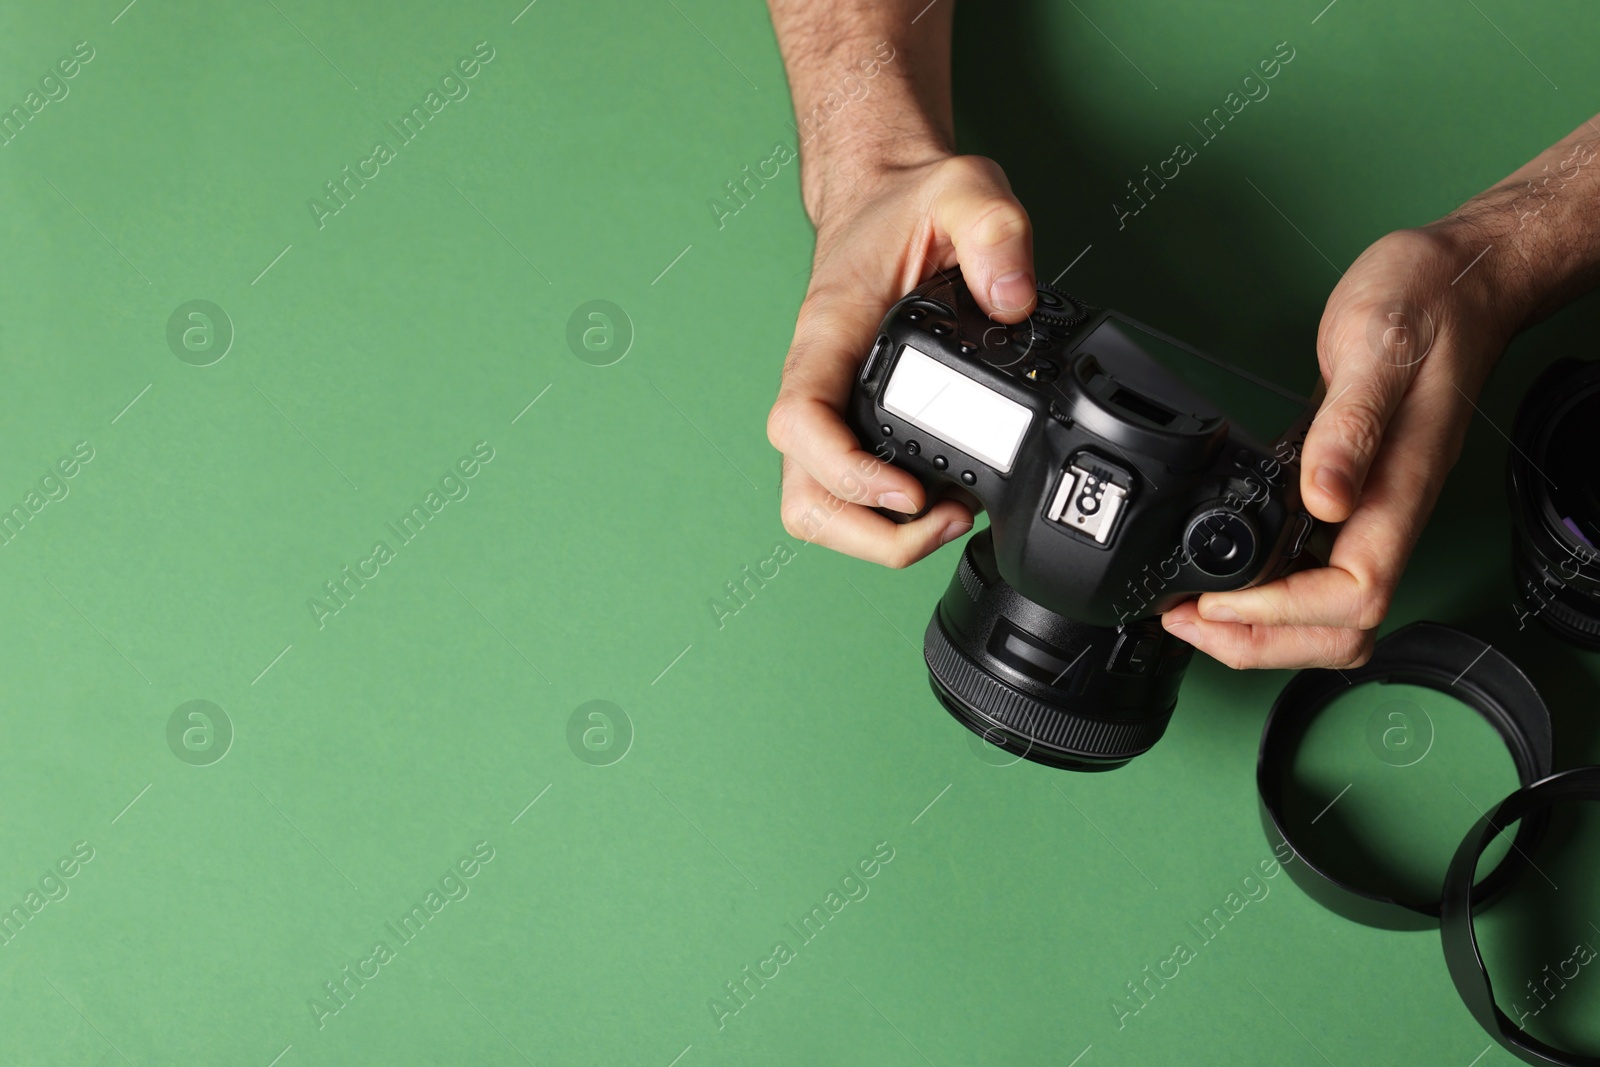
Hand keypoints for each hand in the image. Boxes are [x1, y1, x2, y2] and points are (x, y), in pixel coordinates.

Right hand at [767, 153, 1040, 565]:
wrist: (884, 199)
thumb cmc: (906, 203)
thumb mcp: (964, 187)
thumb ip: (995, 231)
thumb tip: (1013, 300)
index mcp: (828, 334)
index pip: (800, 419)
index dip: (846, 471)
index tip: (908, 488)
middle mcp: (818, 383)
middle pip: (805, 493)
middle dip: (870, 532)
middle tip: (946, 517)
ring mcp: (832, 411)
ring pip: (818, 508)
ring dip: (876, 536)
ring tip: (948, 518)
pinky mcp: (853, 424)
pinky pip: (846, 495)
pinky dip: (887, 520)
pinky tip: (943, 501)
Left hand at [1161, 222, 1516, 668]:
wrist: (1454, 283)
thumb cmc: (1426, 305)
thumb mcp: (1375, 346)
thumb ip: (1350, 424)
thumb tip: (1322, 499)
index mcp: (1400, 489)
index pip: (1355, 595)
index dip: (1283, 614)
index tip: (1218, 601)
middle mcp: (1385, 512)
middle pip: (1342, 629)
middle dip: (1263, 643)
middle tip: (1188, 622)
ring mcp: (1367, 509)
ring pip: (1328, 612)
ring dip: (1262, 630)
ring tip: (1194, 611)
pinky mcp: (1347, 495)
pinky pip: (1311, 568)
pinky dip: (1265, 590)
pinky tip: (1222, 571)